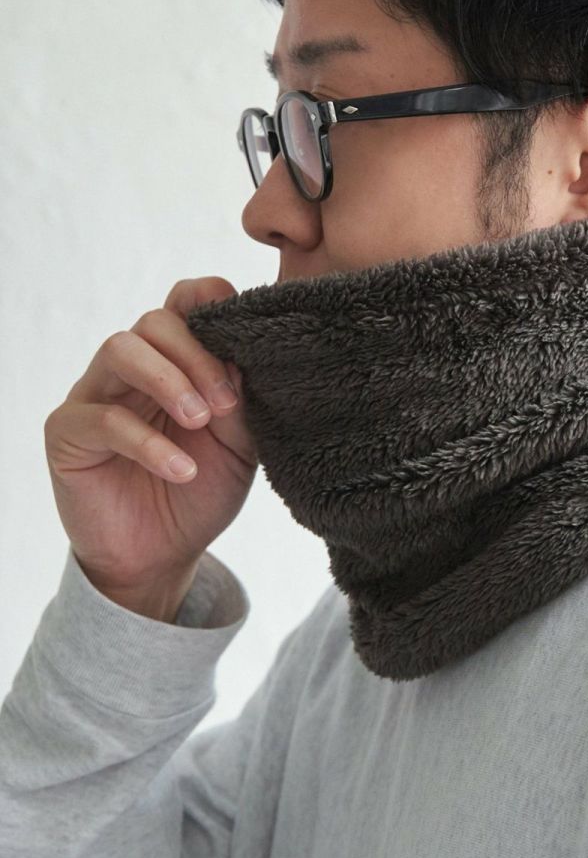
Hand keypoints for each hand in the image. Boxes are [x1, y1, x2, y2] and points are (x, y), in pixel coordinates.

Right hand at [43, 277, 258, 594]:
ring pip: (120, 349)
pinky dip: (149, 443)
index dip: (214, 304)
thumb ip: (242, 398)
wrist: (163, 555)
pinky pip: (102, 418)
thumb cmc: (201, 490)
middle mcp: (132, 369)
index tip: (248, 342)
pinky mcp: (68, 433)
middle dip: (198, 356)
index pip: (186, 301)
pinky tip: (182, 470)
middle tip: (226, 405)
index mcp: (177, 361)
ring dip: (168, 381)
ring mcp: (95, 395)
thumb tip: (249, 353)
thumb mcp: (239, 444)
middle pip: (156, 321)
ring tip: (201, 422)